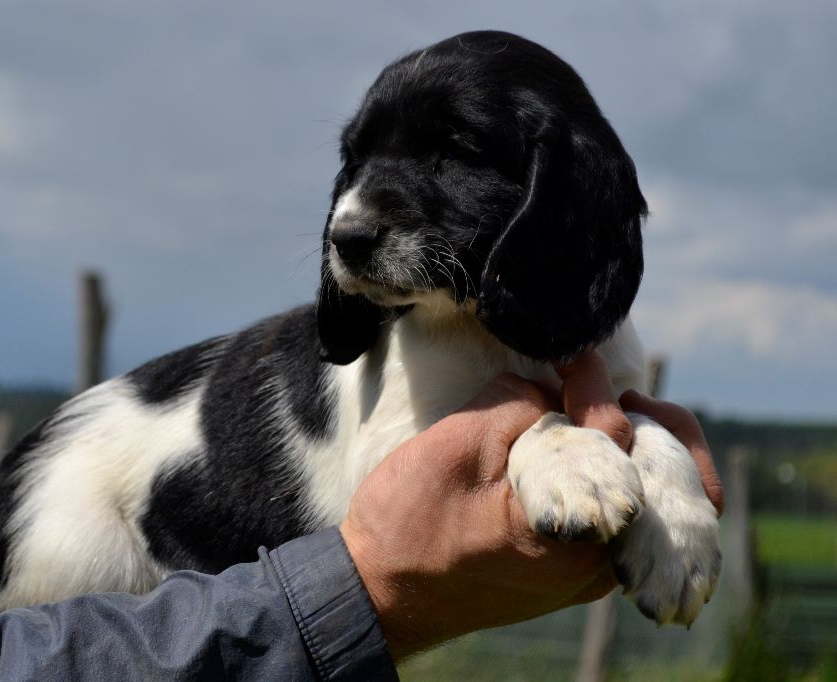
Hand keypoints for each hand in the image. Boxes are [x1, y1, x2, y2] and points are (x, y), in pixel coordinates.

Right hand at [339, 350, 721, 659]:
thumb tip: (554, 385)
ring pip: (661, 508)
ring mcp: (591, 575)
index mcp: (578, 537)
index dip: (596, 387)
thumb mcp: (458, 447)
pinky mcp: (574, 573)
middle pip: (681, 490)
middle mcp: (600, 565)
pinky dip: (621, 478)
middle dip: (658, 426)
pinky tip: (588, 449)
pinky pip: (628, 523)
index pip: (623, 443)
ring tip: (604, 413)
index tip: (571, 356)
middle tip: (620, 391)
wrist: (380, 592)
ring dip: (643, 451)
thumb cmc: (408, 525)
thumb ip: (521, 404)